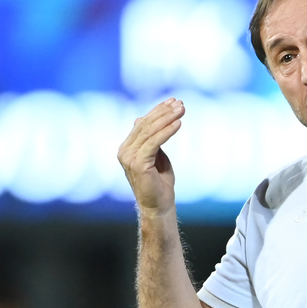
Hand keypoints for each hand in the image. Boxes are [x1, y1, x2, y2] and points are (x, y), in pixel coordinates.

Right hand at [117, 98, 184, 215]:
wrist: (159, 206)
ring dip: (167, 118)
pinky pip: (154, 143)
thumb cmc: (160, 183)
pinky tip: (178, 124)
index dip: (158, 111)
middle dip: (164, 112)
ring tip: (182, 109)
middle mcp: (124, 151)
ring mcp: (129, 157)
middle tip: (180, 103)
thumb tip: (141, 118)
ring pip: (150, 131)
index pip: (142, 124)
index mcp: (127, 148)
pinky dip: (167, 132)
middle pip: (145, 125)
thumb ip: (151, 139)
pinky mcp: (138, 164)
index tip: (172, 101)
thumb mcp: (155, 156)